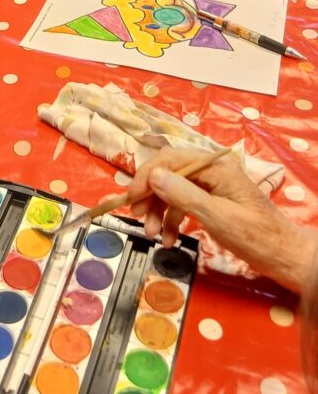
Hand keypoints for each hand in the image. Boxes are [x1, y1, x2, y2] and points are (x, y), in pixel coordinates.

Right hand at [126, 148, 315, 292]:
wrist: (285, 258)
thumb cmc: (256, 237)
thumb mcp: (217, 217)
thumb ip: (184, 195)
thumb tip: (154, 176)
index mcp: (215, 166)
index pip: (170, 159)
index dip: (147, 176)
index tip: (131, 198)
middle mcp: (212, 170)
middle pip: (169, 173)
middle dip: (150, 194)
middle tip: (136, 215)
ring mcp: (212, 185)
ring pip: (173, 189)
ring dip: (159, 210)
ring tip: (152, 233)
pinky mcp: (212, 200)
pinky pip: (183, 203)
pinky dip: (172, 219)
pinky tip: (168, 239)